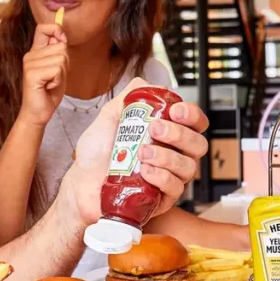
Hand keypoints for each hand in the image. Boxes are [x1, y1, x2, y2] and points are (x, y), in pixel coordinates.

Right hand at [18, 24, 68, 125]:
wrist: (38, 113)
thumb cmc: (48, 92)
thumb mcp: (58, 69)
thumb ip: (59, 53)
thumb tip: (62, 37)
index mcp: (35, 52)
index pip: (43, 28)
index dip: (57, 29)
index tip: (62, 41)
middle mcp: (30, 55)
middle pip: (61, 46)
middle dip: (65, 64)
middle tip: (54, 77)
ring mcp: (30, 64)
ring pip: (61, 59)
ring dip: (62, 74)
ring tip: (51, 83)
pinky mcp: (32, 73)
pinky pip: (57, 70)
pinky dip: (58, 81)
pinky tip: (48, 87)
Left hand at [62, 78, 209, 224]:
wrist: (81, 181)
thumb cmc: (97, 152)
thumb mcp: (109, 117)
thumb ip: (128, 97)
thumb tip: (145, 81)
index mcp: (166, 134)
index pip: (195, 123)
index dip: (192, 115)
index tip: (175, 110)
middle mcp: (174, 155)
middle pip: (198, 144)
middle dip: (179, 134)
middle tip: (154, 129)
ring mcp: (170, 178)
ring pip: (189, 167)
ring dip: (167, 157)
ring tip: (142, 152)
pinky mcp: (162, 199)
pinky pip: (175, 188)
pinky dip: (162, 177)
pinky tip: (145, 172)